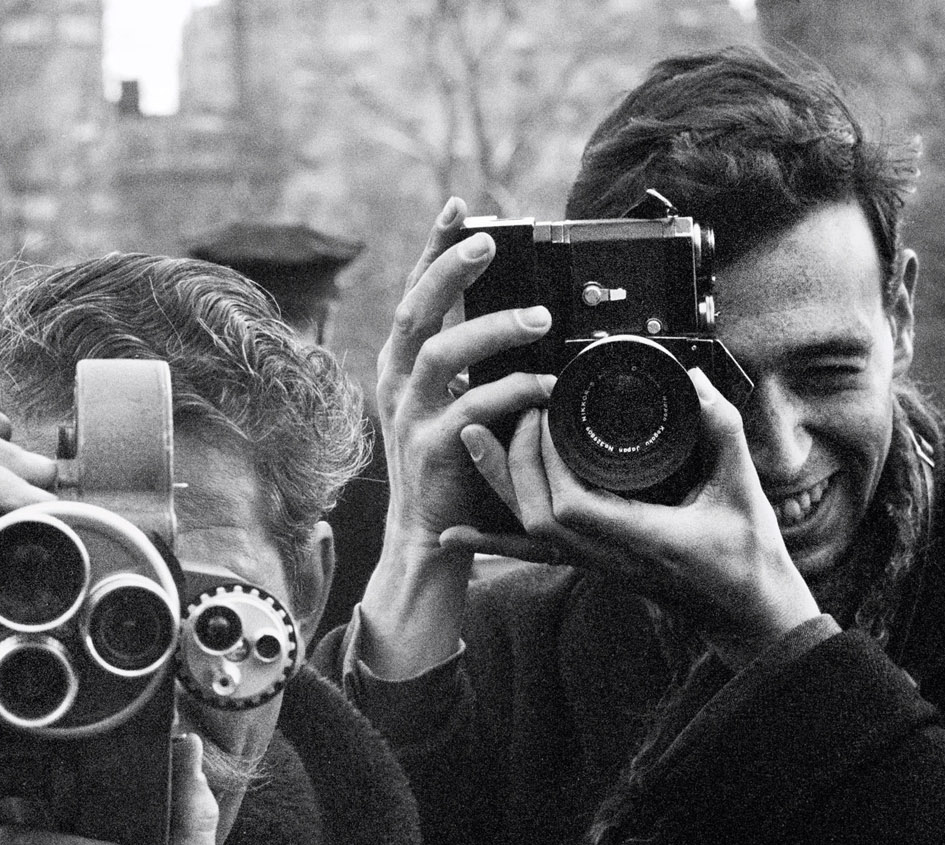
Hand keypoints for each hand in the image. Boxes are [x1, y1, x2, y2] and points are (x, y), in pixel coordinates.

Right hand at [358, 197, 552, 677]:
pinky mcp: (430, 451)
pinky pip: (471, 410)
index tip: (461, 206)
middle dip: (448, 268)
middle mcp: (398, 382)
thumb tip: (530, 313)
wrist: (431, 538)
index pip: (417, 293)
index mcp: (405, 363)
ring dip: (489, 328)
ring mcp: (410, 416)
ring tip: (538, 318)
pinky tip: (545, 386)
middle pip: (415, 310)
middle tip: (488, 239)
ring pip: (440, 353)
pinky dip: (511, 392)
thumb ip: (482, 363)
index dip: (436, 248)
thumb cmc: (457, 464)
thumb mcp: (462, 401)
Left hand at [445, 368, 820, 668]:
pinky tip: (456, 531)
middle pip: (536, 516)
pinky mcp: (591, 564)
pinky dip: (492, 537)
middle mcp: (608, 556)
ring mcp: (595, 564)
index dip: (547, 462)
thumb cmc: (749, 559)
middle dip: (516, 461)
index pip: (572, 507)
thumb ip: (721, 433)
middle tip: (519, 410)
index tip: (547, 415)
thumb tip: (694, 382)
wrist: (746, 617)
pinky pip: (532, 553)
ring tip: (473, 437)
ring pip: (527, 532)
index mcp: (644, 538)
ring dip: (498, 483)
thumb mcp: (743, 491)